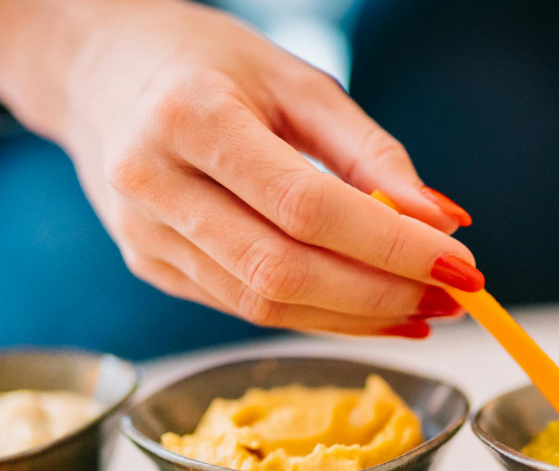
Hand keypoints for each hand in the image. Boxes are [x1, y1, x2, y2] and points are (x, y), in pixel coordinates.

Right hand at [0, 0, 479, 336]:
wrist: (98, 71)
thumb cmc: (208, 65)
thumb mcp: (297, 82)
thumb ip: (372, 152)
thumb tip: (442, 222)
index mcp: (191, 118)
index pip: (307, 208)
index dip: (391, 247)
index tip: (460, 264)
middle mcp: (154, 184)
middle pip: (284, 271)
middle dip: (383, 296)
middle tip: (453, 299)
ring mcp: (144, 236)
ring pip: (265, 306)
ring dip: (357, 319)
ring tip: (423, 310)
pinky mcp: (150, 267)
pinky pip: (246, 309)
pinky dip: (318, 317)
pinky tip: (370, 311)